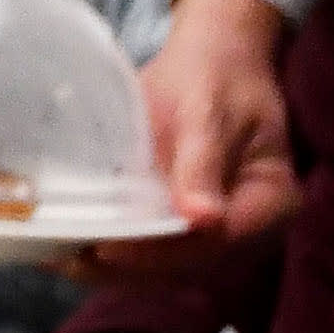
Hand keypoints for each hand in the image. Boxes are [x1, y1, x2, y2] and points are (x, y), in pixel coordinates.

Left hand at [80, 0, 297, 276]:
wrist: (214, 61)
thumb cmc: (216, 75)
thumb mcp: (210, 107)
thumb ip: (204, 163)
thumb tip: (203, 220)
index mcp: (273, 202)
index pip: (217, 242)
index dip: (162, 251)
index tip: (108, 247)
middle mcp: (254, 234)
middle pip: (190, 266)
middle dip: (128, 268)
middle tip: (68, 260)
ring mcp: (223, 238)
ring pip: (169, 271)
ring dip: (114, 271)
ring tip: (60, 260)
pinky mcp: (193, 233)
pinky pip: (155, 256)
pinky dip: (115, 255)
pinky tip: (72, 251)